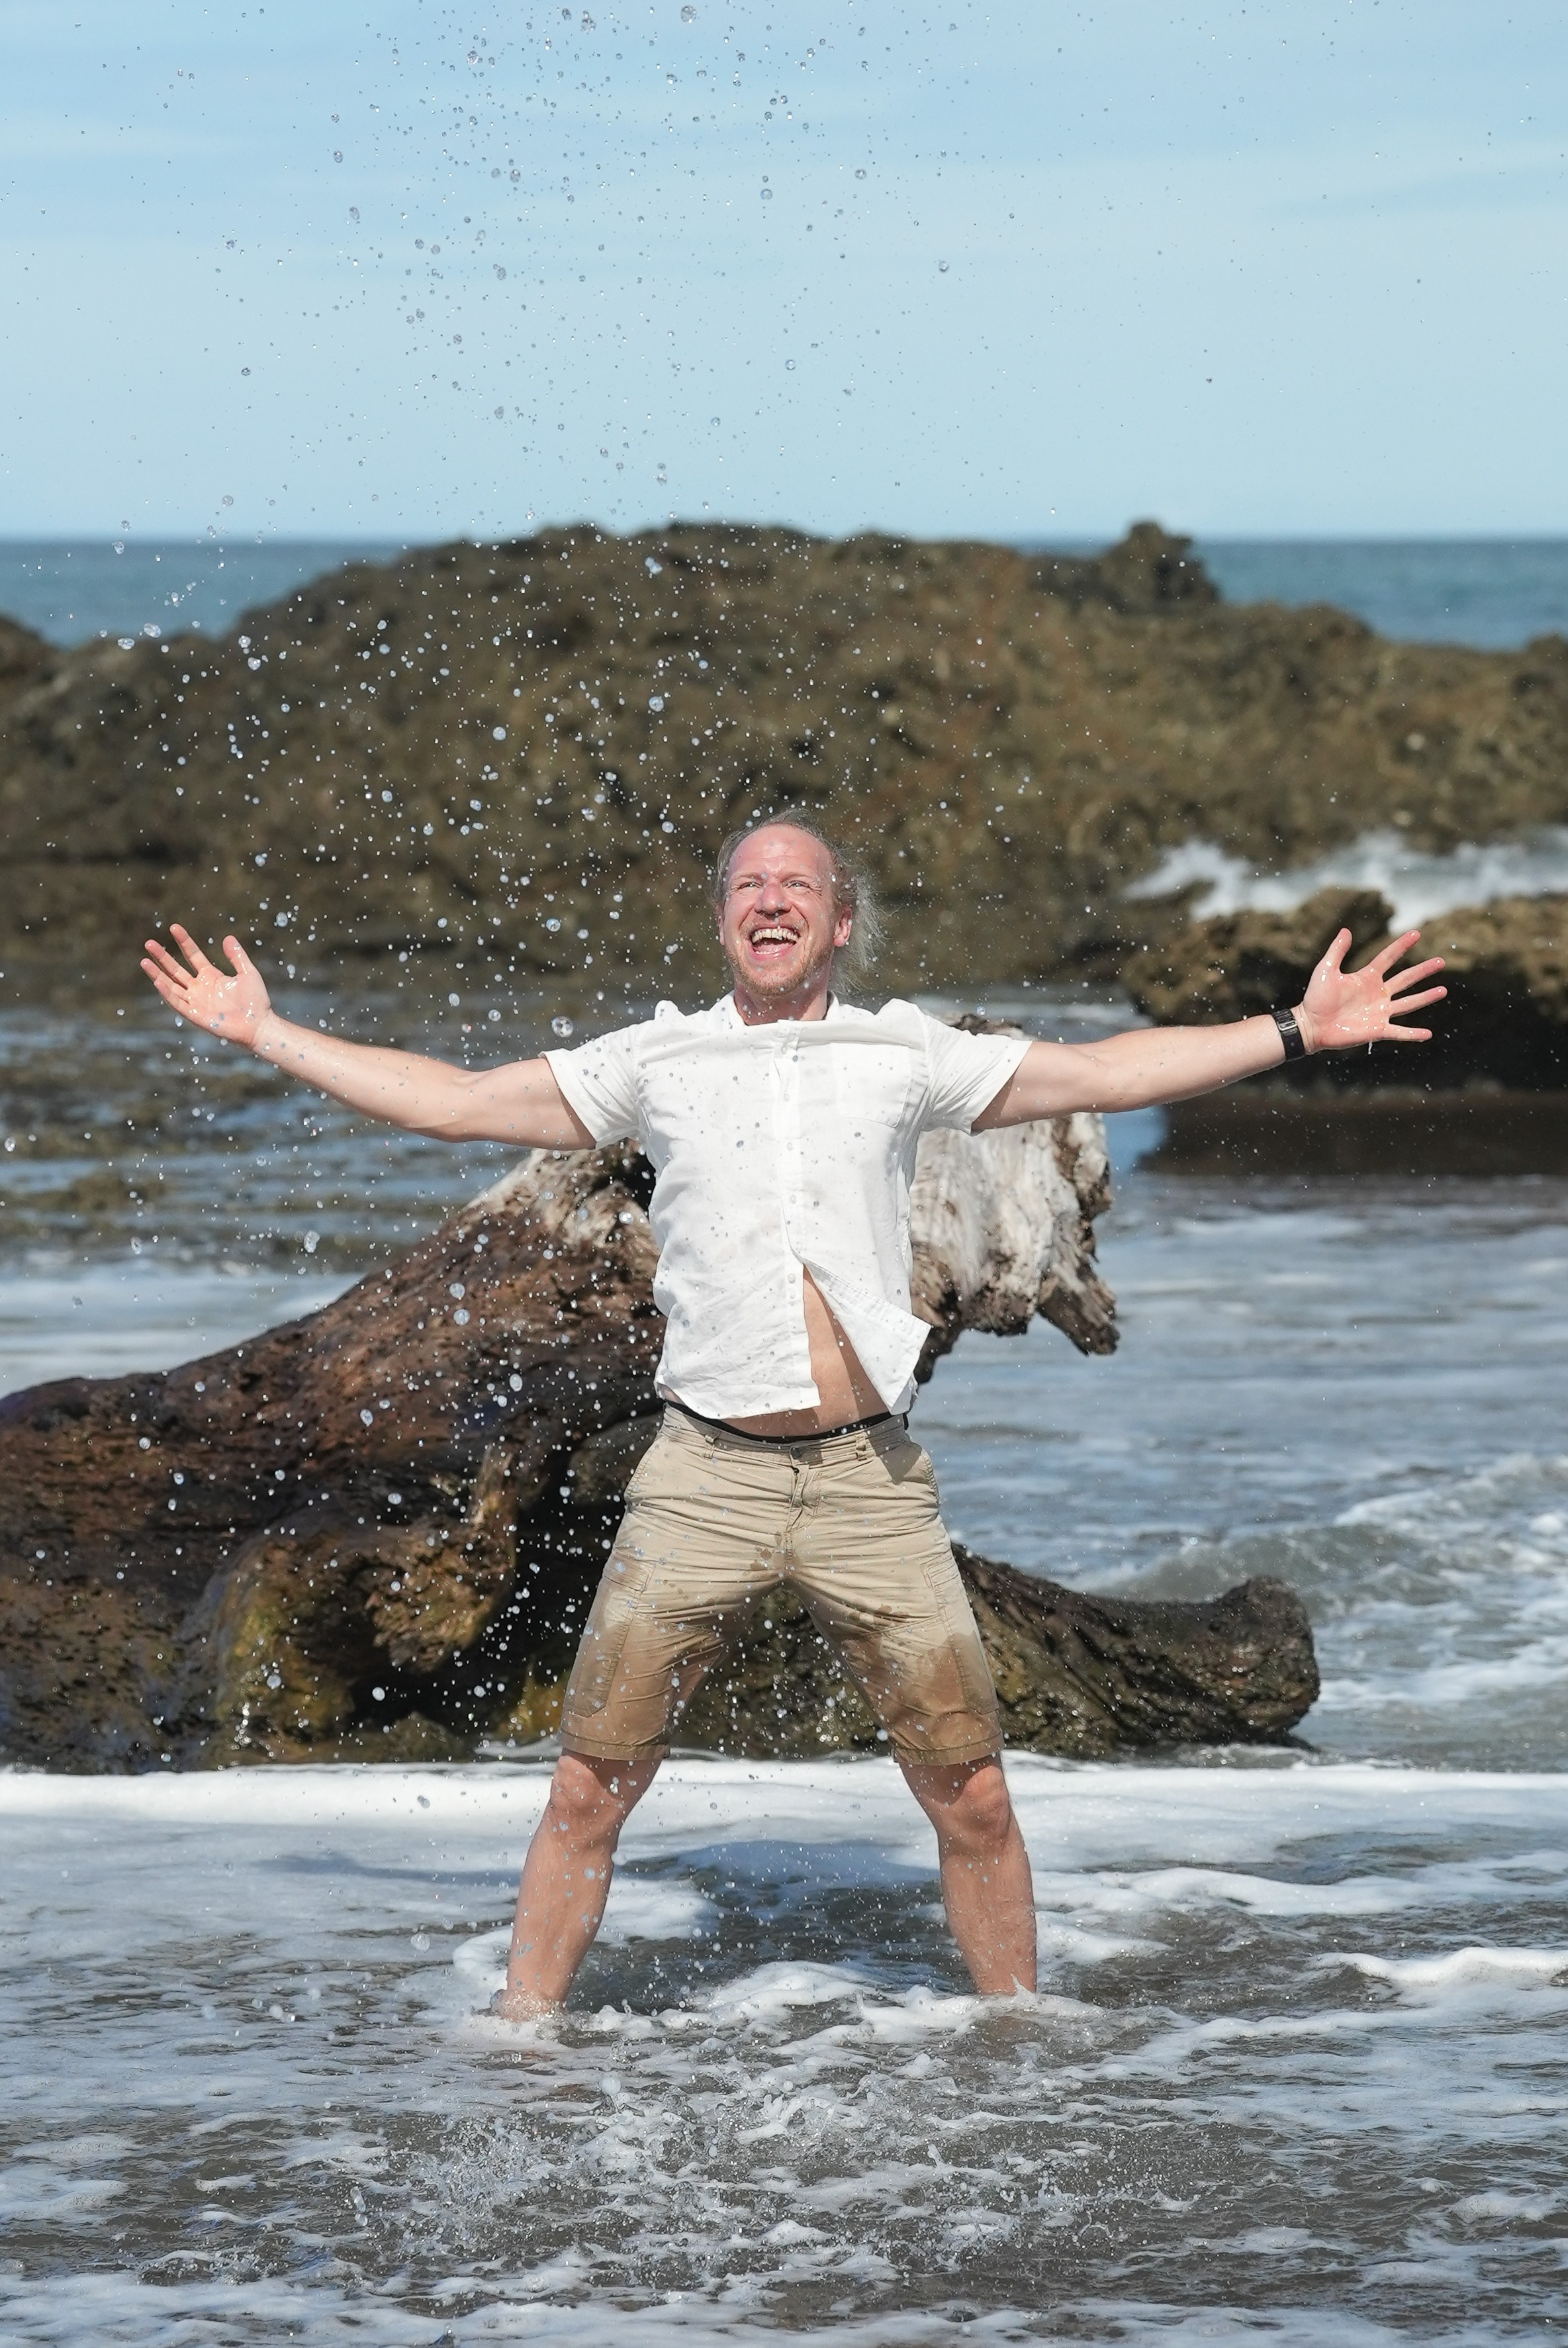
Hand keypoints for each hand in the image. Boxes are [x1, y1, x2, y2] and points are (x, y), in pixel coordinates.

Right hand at [141, 924, 273, 1046]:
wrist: (259, 1025)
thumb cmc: (255, 1001)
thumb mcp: (248, 973)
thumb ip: (237, 956)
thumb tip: (228, 937)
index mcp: (211, 976)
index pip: (192, 955)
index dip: (184, 941)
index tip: (173, 927)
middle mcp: (199, 988)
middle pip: (176, 969)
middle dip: (162, 957)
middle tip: (149, 943)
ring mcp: (196, 1001)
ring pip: (171, 985)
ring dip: (157, 974)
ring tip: (144, 961)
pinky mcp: (195, 1015)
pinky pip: (177, 1003)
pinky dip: (167, 993)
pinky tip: (158, 981)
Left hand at [1297, 927, 1446, 1053]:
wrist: (1310, 1025)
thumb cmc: (1316, 998)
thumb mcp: (1326, 970)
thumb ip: (1337, 951)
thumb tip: (1346, 930)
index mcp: (1367, 977)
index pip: (1389, 958)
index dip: (1401, 946)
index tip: (1416, 933)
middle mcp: (1378, 993)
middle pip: (1406, 979)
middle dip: (1423, 970)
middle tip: (1441, 961)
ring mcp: (1379, 1011)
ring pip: (1408, 1003)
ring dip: (1425, 997)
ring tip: (1443, 990)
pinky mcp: (1377, 1029)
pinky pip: (1399, 1032)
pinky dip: (1413, 1034)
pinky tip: (1428, 1034)